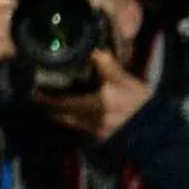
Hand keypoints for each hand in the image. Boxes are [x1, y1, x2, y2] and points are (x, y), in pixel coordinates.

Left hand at [37, 46, 155, 142]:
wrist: (155, 130)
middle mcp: (91, 119)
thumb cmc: (140, 103)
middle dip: (48, 108)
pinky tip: (70, 114)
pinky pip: (78, 128)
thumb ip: (108, 66)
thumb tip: (94, 50)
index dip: (47, 99)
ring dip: (58, 115)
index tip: (32, 92)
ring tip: (50, 105)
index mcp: (96, 104)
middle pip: (61, 116)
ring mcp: (94, 131)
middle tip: (36, 98)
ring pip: (68, 123)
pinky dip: (71, 121)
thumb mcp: (126, 81)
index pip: (64, 103)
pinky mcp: (99, 138)